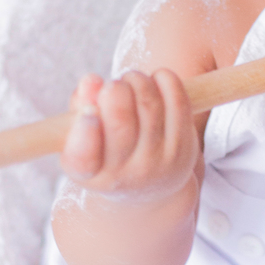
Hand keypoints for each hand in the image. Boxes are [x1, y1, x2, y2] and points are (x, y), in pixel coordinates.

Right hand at [60, 69, 199, 201]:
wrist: (151, 185)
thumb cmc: (108, 151)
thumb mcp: (83, 136)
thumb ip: (80, 105)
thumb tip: (92, 80)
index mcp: (88, 173)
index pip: (84, 156)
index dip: (86, 132)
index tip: (90, 112)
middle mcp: (125, 174)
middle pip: (120, 119)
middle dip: (115, 89)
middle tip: (114, 86)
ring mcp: (158, 163)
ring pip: (149, 103)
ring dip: (138, 80)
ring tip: (133, 81)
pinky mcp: (184, 148)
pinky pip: (177, 101)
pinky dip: (165, 79)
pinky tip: (156, 79)